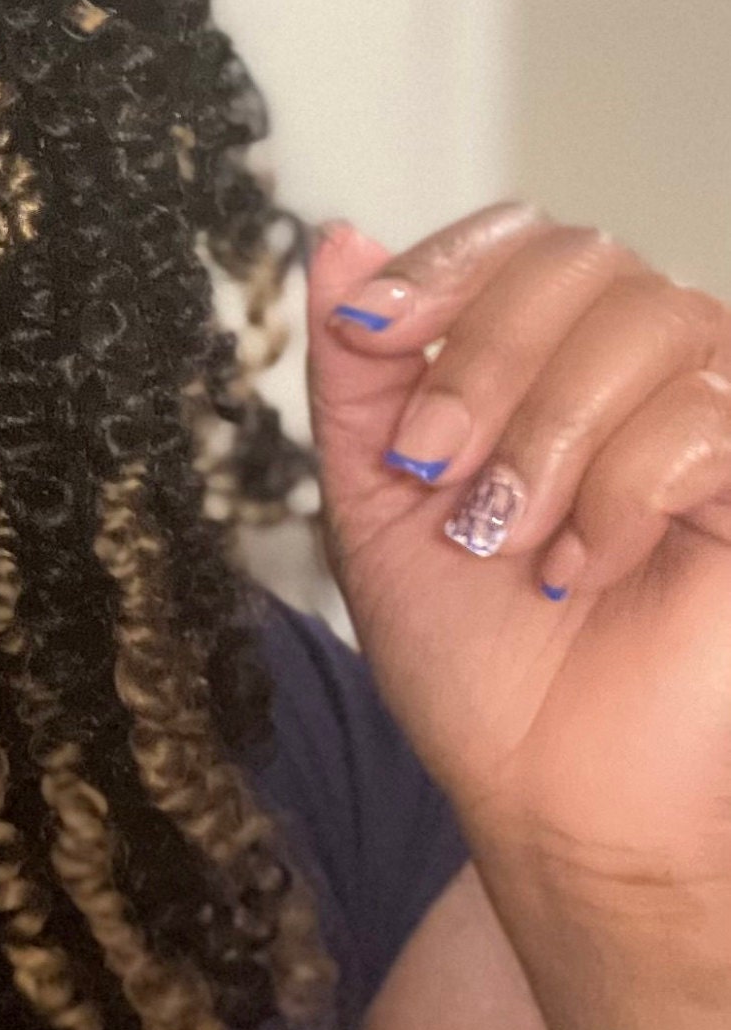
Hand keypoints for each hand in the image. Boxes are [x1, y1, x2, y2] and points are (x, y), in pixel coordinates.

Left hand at [305, 206, 730, 925]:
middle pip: (583, 259)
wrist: (542, 792)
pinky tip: (576, 569)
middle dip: (484, 360)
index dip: (442, 266)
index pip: (523, 238)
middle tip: (435, 472)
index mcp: (554, 361)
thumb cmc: (472, 658)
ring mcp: (716, 422)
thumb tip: (338, 237)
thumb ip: (358, 374)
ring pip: (649, 322)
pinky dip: (616, 493)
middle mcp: (646, 373)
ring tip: (507, 539)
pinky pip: (702, 420)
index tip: (371, 333)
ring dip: (546, 436)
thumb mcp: (374, 502)